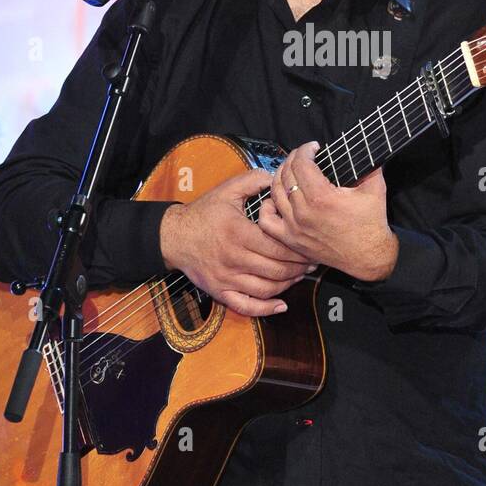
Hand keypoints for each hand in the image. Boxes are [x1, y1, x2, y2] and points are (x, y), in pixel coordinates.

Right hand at [158, 166, 316, 316]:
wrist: (174, 236)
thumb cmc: (203, 213)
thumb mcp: (227, 190)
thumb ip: (253, 180)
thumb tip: (276, 177)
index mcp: (239, 233)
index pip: (277, 247)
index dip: (298, 249)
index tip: (309, 245)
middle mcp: (234, 258)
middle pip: (276, 269)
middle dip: (298, 267)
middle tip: (312, 262)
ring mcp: (227, 278)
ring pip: (266, 289)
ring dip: (288, 284)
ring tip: (300, 275)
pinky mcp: (220, 291)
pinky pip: (246, 306)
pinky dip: (265, 309)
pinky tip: (281, 305)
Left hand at [257, 140, 399, 281]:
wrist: (368, 257)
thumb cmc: (372, 223)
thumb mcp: (375, 189)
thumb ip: (369, 165)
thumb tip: (363, 148)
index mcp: (322, 197)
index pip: (301, 163)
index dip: (305, 150)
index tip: (313, 147)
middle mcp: (304, 212)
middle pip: (286, 174)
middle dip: (293, 159)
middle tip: (303, 156)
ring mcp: (295, 227)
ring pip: (275, 193)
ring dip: (280, 176)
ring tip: (291, 171)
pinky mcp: (291, 240)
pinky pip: (267, 221)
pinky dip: (268, 206)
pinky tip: (277, 198)